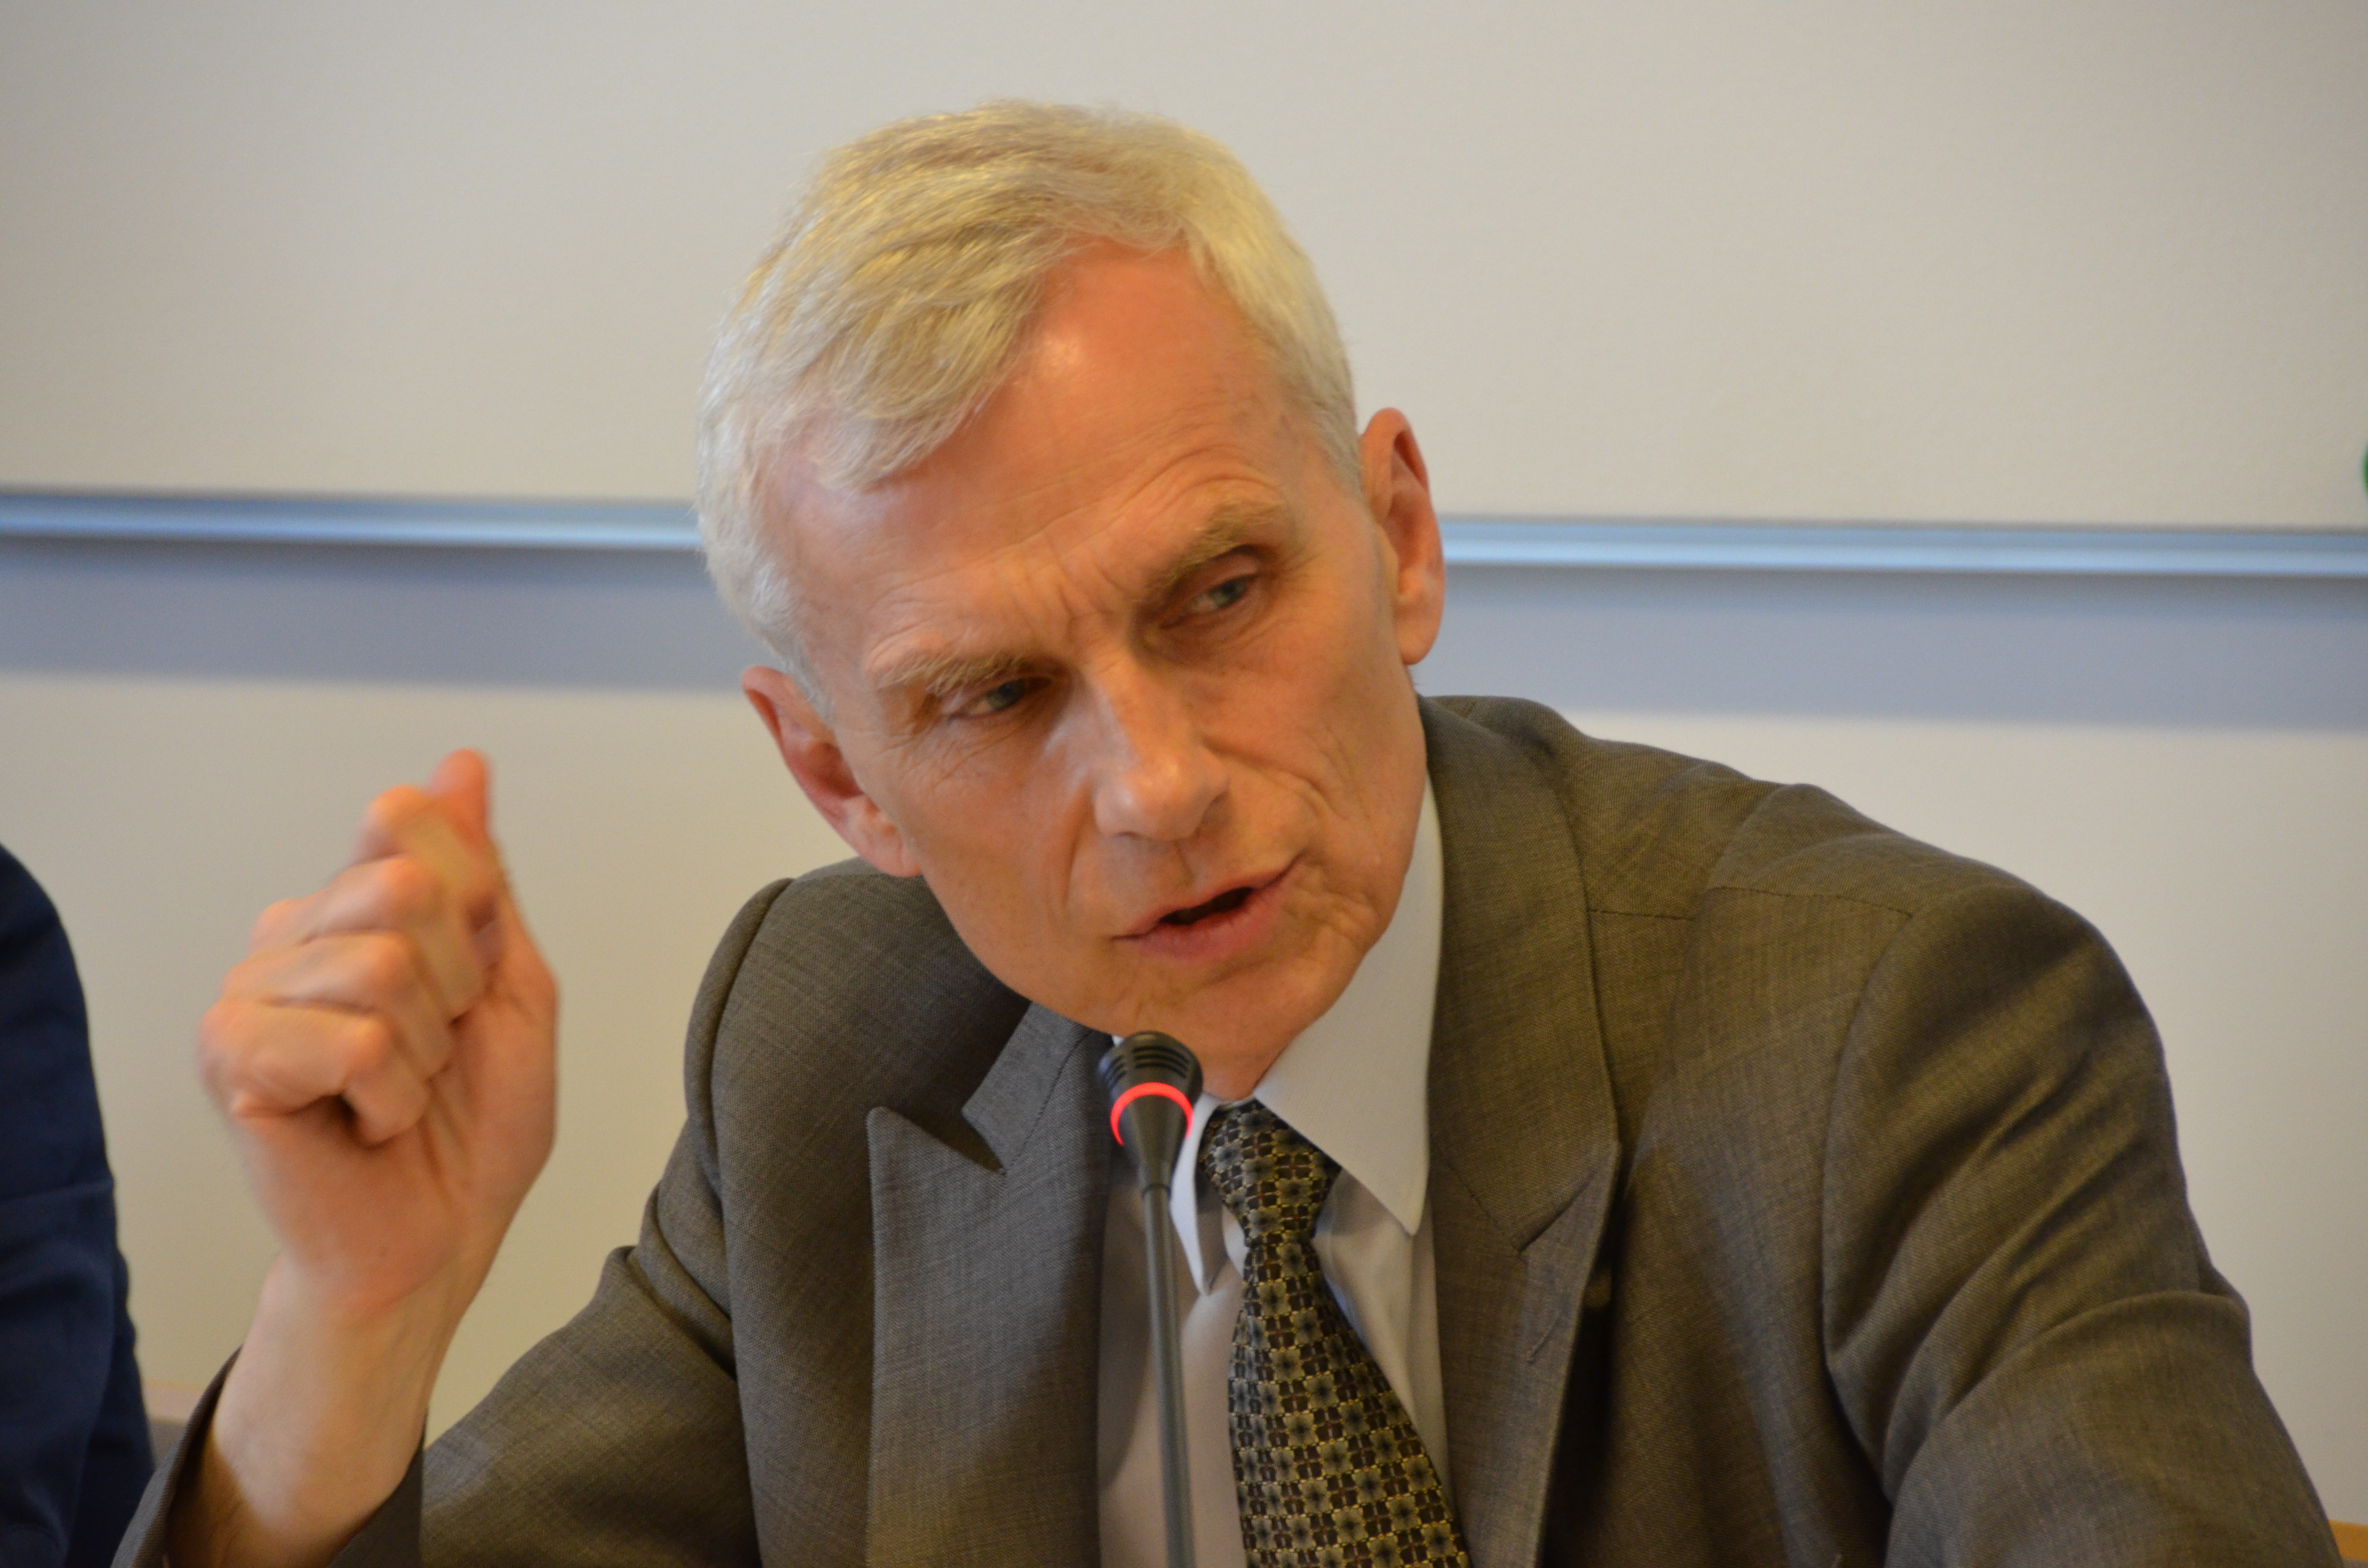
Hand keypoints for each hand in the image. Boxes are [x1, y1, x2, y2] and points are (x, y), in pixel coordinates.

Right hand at [177, 752, 556, 1567]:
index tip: (470, 983)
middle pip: (408, 887)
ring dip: (424, 1048)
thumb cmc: (471, 1126)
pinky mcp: (230, 1055)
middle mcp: (286, 931)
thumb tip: (461, 763)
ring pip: (385, 964)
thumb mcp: (511, 984)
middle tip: (432, 1054)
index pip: (411, 821)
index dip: (477, 911)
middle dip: (458, 985)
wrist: (437, 1241)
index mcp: (350, 904)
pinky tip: (362, 1123)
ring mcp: (248, 991)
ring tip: (396, 1093)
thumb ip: (483, 873)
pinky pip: (353, 1038)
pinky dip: (388, 1094)